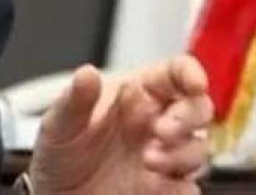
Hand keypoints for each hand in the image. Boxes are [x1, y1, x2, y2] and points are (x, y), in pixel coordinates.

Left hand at [28, 55, 212, 193]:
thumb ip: (74, 100)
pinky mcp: (163, 189)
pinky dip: (182, 188)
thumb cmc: (61, 152)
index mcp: (136, 94)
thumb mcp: (58, 124)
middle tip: (162, 129)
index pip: (173, 74)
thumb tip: (87, 73)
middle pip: (197, 108)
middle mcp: (155, 122)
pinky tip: (162, 187)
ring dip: (182, 153)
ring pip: (197, 147)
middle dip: (190, 115)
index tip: (195, 82)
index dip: (190, 73)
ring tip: (150, 159)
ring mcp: (163, 156)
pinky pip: (188, 187)